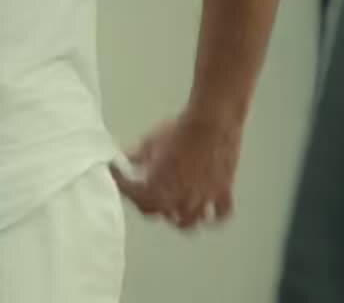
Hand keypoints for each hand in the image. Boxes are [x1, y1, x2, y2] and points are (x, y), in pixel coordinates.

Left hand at [111, 109, 242, 229]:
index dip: (125, 188)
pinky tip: (207, 212)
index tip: (121, 180)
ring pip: (188, 221)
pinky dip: (213, 216)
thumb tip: (124, 159)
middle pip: (158, 212)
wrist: (210, 123)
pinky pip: (220, 215)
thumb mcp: (150, 142)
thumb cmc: (181, 130)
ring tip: (173, 211)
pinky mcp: (222, 192)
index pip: (135, 197)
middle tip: (143, 194)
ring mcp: (202, 198)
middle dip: (148, 204)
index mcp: (158, 187)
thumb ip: (135, 156)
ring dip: (178, 218)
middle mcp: (179, 198)